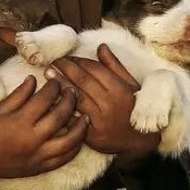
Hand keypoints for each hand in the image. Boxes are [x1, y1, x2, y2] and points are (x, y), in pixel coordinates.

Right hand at [0, 77, 88, 189]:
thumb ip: (19, 94)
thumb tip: (34, 79)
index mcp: (20, 121)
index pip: (44, 100)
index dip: (53, 87)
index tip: (56, 81)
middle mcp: (32, 139)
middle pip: (60, 117)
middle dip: (70, 101)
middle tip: (73, 92)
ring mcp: (38, 155)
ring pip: (69, 141)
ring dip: (80, 127)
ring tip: (85, 116)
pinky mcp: (40, 167)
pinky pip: (64, 159)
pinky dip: (74, 148)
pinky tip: (79, 139)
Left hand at [48, 45, 160, 161]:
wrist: (140, 142)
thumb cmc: (135, 109)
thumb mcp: (131, 85)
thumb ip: (115, 66)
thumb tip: (101, 47)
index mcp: (120, 89)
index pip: (94, 69)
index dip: (78, 61)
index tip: (67, 56)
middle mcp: (109, 104)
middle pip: (82, 81)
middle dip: (65, 68)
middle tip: (53, 61)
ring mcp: (99, 121)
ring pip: (75, 98)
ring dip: (60, 84)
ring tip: (49, 74)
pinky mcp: (91, 136)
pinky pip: (72, 118)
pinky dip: (61, 107)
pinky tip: (51, 98)